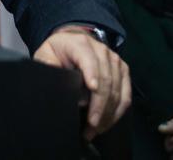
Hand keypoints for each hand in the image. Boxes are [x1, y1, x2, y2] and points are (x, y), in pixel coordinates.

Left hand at [32, 25, 130, 140]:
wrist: (72, 43)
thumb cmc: (57, 52)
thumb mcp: (46, 54)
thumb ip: (48, 63)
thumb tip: (52, 72)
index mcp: (81, 44)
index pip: (89, 61)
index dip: (92, 76)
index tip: (91, 93)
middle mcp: (102, 50)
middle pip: (106, 80)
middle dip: (99, 106)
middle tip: (90, 126)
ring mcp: (115, 60)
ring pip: (117, 90)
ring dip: (108, 113)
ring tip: (95, 129)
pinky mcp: (123, 70)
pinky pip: (126, 94)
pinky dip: (118, 111)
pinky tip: (107, 122)